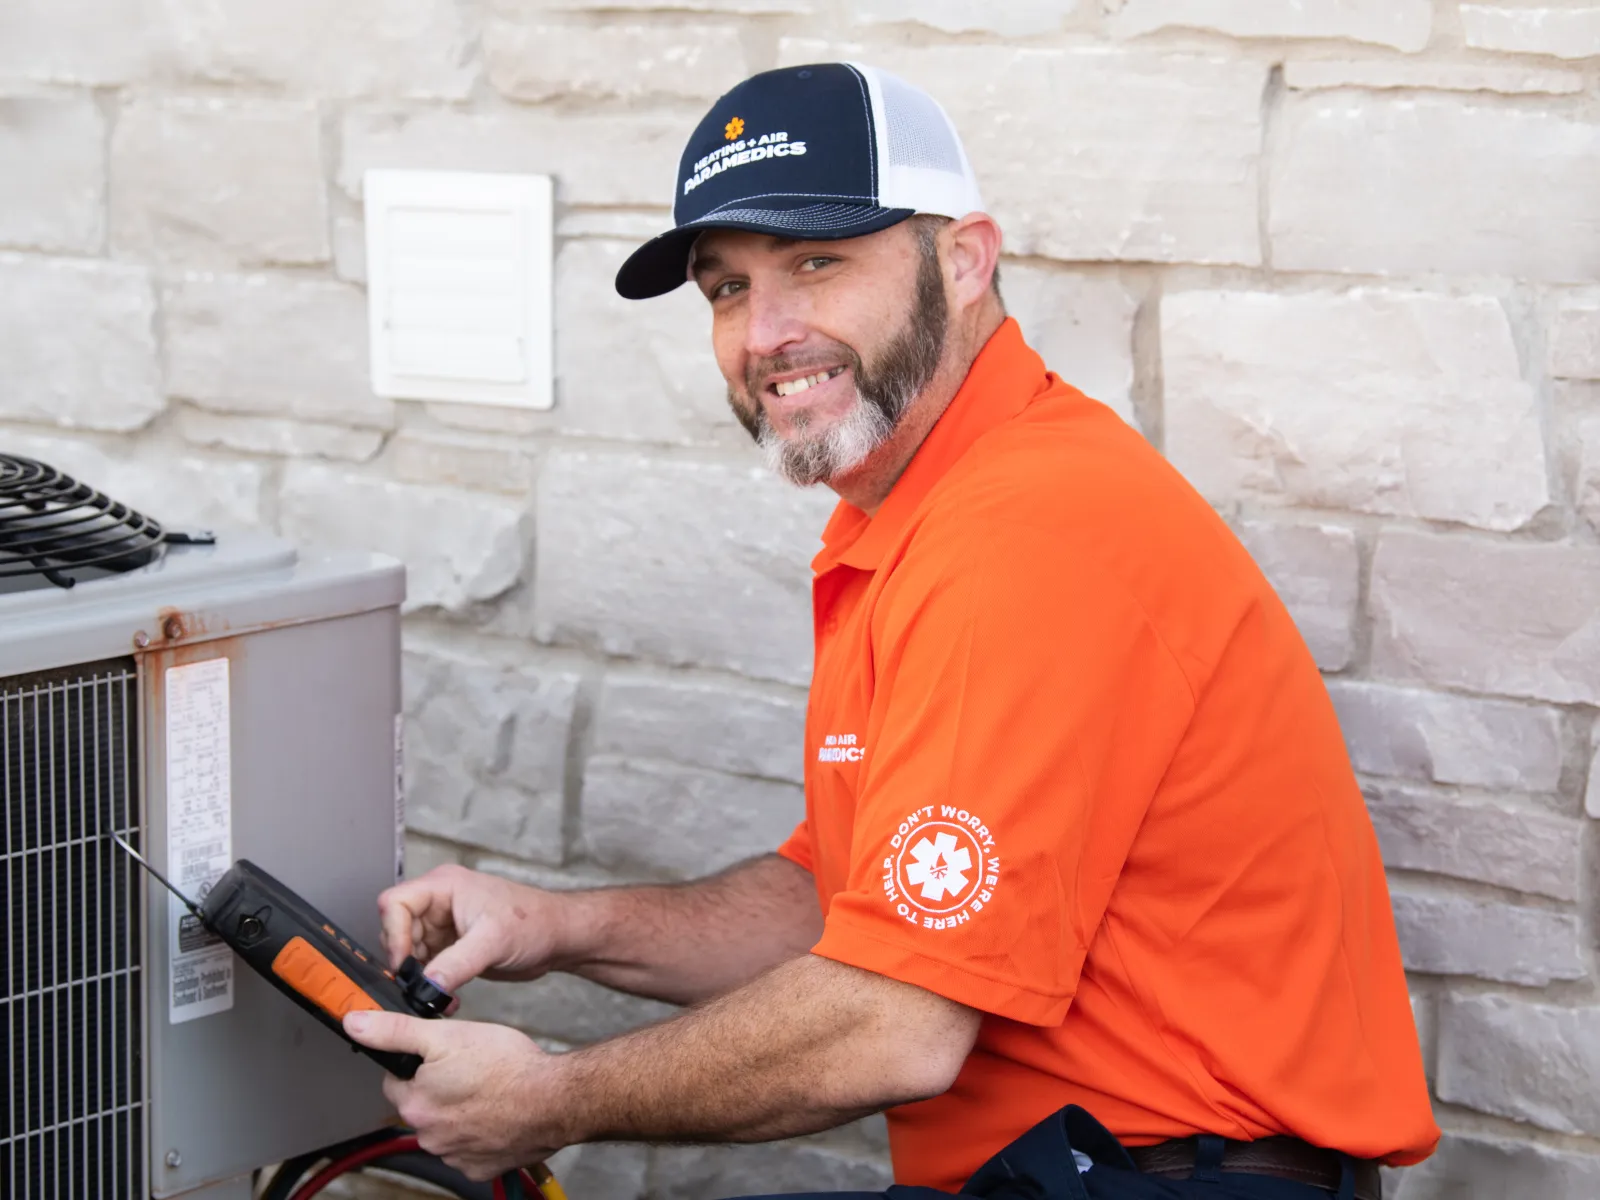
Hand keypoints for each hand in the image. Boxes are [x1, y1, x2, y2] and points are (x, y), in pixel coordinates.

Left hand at [344, 1009, 567, 1180]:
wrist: (554, 1099)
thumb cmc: (507, 1066)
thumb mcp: (448, 1035)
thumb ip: (396, 1030)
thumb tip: (354, 1023)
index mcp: (414, 1103)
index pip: (397, 1078)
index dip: (419, 1061)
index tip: (443, 1055)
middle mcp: (428, 1136)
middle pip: (422, 1104)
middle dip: (439, 1087)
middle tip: (470, 1068)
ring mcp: (454, 1155)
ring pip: (445, 1126)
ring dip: (459, 1110)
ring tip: (488, 1089)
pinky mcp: (479, 1168)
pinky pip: (470, 1148)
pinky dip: (480, 1133)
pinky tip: (497, 1113)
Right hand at [377, 865, 563, 992]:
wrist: (557, 938)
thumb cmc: (535, 922)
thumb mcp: (493, 942)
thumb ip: (456, 964)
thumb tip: (426, 984)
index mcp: (445, 886)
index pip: (395, 903)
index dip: (394, 934)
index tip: (404, 964)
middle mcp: (440, 903)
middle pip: (396, 929)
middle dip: (405, 960)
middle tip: (419, 984)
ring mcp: (444, 925)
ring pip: (408, 951)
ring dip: (418, 976)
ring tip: (437, 994)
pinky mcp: (450, 947)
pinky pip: (425, 965)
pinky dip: (430, 984)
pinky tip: (444, 997)